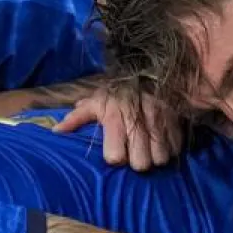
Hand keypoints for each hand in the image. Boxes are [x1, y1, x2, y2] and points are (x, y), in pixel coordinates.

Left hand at [55, 80, 183, 171]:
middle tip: (134, 155)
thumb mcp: (94, 101)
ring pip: (160, 159)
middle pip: (140, 164)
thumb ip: (76, 117)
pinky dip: (169, 149)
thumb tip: (56, 130)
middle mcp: (137, 121)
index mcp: (114, 117)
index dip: (115, 158)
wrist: (147, 69)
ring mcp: (159, 121)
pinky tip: (161, 142)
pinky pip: (175, 149)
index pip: (114, 156)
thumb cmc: (116, 93)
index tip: (116, 154)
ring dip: (154, 158)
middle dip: (136, 162)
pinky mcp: (175, 121)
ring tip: (149, 150)